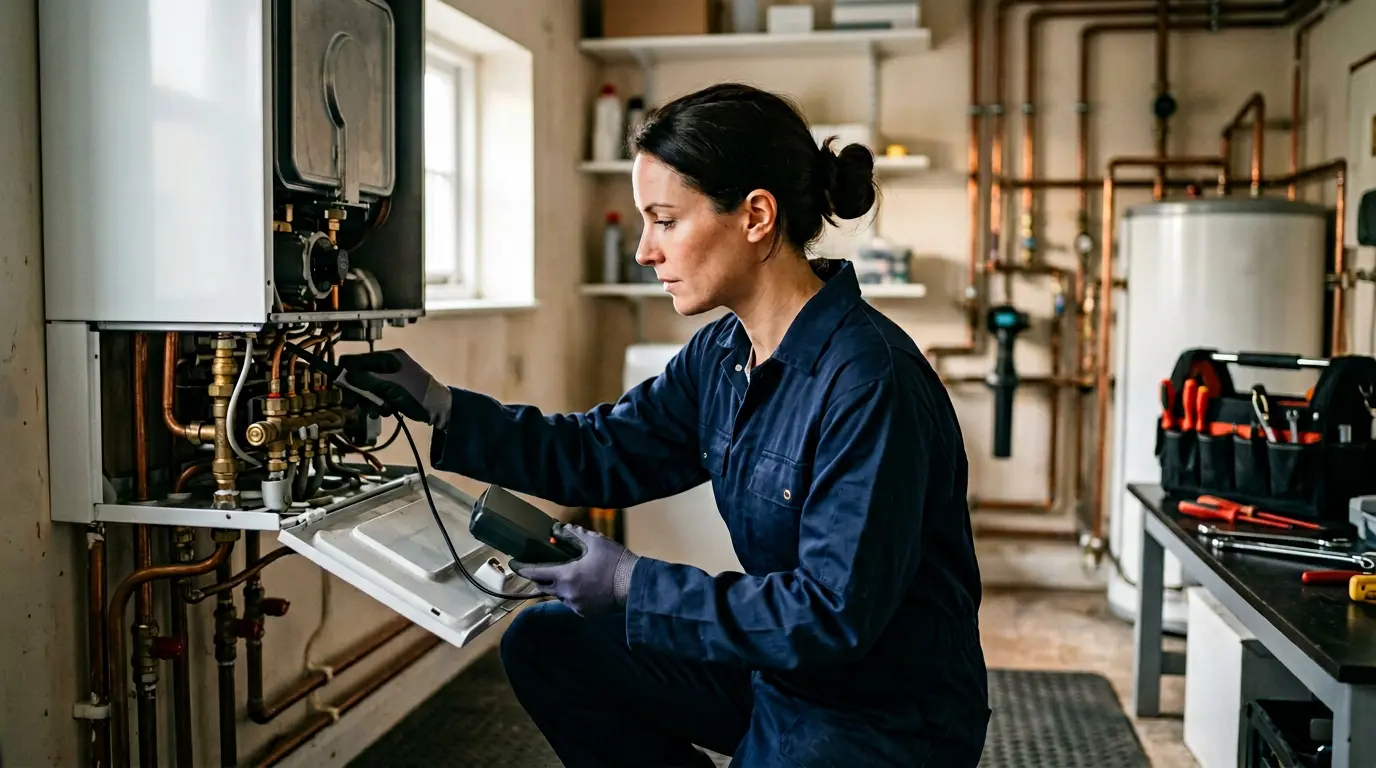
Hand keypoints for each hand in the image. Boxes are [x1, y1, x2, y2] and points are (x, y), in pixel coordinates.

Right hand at [336, 350, 452, 428]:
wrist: (440, 410)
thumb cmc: (419, 395)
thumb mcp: (391, 387)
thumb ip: (368, 380)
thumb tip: (345, 375)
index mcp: (389, 358)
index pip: (357, 360)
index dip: (346, 372)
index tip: (340, 387)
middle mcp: (388, 365)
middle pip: (360, 376)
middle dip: (358, 391)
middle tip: (353, 404)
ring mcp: (391, 378)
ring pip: (368, 389)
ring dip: (369, 401)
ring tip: (377, 411)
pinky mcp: (393, 392)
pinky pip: (377, 397)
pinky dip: (379, 405)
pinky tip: (387, 411)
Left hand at [510, 524, 640, 616]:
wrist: (635, 586)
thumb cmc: (615, 562)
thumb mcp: (595, 542)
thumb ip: (573, 535)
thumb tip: (558, 530)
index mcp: (566, 575)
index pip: (535, 572)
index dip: (522, 568)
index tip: (514, 563)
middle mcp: (566, 593)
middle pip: (543, 587)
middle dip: (540, 578)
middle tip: (541, 569)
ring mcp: (575, 605)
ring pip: (558, 595)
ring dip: (558, 586)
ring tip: (569, 574)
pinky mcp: (585, 613)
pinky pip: (571, 603)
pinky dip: (572, 594)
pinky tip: (583, 586)